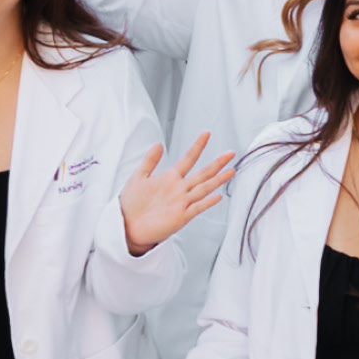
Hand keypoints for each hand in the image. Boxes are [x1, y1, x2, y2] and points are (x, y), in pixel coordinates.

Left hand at [118, 136, 237, 254]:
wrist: (127, 224)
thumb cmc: (132, 202)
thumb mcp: (139, 176)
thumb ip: (150, 160)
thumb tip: (158, 143)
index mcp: (170, 178)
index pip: (188, 159)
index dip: (198, 146)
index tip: (207, 134)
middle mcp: (179, 189)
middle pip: (203, 173)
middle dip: (217, 163)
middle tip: (230, 153)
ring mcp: (182, 202)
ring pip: (204, 188)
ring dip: (218, 180)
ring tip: (231, 171)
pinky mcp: (181, 216)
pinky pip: (197, 208)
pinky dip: (207, 202)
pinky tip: (217, 196)